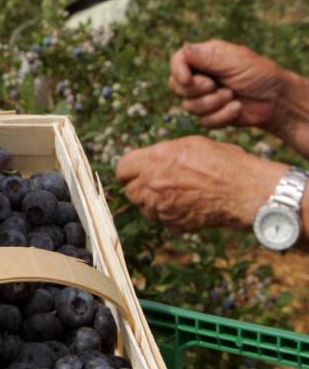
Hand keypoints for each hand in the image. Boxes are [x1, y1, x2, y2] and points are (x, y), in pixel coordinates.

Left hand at [116, 136, 285, 231]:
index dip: (129, 171)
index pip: (122, 168)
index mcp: (155, 158)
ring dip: (153, 203)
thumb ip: (164, 153)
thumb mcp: (192, 144)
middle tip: (156, 185)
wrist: (246, 191)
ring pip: (144, 208)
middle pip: (130, 191)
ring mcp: (161, 205)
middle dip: (140, 188)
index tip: (134, 173)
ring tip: (174, 195)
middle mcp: (153, 182)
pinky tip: (187, 206)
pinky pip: (162, 220)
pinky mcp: (173, 223)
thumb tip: (149, 159)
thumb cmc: (224, 163)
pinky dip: (169, 216)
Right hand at [168, 39, 288, 128]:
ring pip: (188, 106)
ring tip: (232, 96)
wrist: (278, 100)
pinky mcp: (211, 115)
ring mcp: (204, 97)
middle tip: (214, 86)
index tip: (187, 79)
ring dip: (212, 103)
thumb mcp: (235, 61)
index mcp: (204, 58)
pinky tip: (237, 108)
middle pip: (176, 86)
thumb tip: (183, 46)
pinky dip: (221, 116)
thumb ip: (208, 56)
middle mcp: (200, 76)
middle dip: (195, 90)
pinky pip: (203, 121)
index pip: (177, 61)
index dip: (177, 70)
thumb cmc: (261, 75)